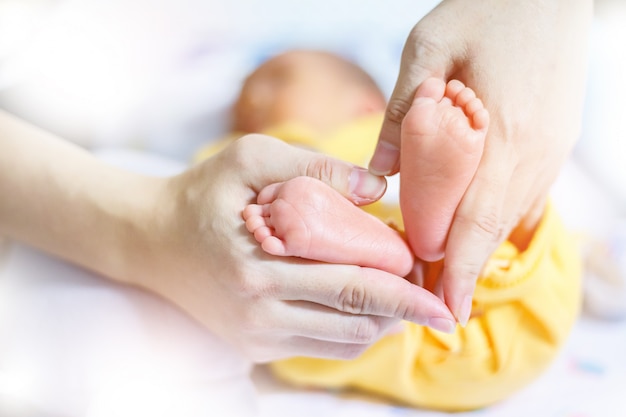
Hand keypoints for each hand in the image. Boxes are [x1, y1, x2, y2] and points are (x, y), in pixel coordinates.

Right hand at [135, 135, 455, 361]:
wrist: (149, 240)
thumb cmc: (202, 194)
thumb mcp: (251, 159)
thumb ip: (316, 168)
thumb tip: (379, 189)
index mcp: (257, 266)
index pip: (352, 284)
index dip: (405, 289)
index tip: (441, 287)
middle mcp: (257, 312)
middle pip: (355, 320)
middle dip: (405, 311)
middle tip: (437, 297)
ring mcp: (255, 335)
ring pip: (343, 341)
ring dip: (383, 323)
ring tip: (406, 298)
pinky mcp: (253, 346)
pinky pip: (320, 346)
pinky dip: (353, 330)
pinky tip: (368, 308)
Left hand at [369, 0, 592, 324]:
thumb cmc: (487, 8)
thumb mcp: (427, 48)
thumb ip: (402, 113)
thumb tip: (379, 172)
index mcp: (503, 131)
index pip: (477, 221)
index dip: (461, 269)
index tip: (446, 309)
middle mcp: (534, 151)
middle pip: (495, 229)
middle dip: (465, 269)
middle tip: (435, 304)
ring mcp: (551, 147)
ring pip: (512, 215)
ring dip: (480, 247)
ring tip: (449, 274)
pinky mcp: (554, 140)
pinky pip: (524, 193)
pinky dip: (497, 217)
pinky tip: (473, 226)